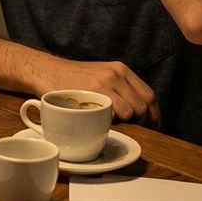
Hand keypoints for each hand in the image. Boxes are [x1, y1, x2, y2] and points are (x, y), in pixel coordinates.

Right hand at [41, 57, 161, 128]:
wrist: (47, 71)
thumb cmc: (74, 78)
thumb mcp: (102, 74)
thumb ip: (120, 88)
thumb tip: (139, 112)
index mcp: (121, 69)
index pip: (149, 95)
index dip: (154, 115)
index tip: (153, 126)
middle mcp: (115, 74)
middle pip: (142, 106)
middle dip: (141, 123)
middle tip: (134, 131)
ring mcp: (103, 84)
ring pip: (129, 112)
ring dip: (124, 124)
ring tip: (113, 124)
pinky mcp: (90, 95)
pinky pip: (110, 115)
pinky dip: (109, 123)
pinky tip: (99, 122)